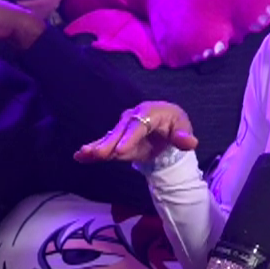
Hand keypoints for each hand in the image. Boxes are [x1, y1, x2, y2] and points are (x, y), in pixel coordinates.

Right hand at [74, 101, 198, 165]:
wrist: (164, 121)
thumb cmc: (174, 123)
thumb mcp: (182, 126)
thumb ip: (184, 135)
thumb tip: (189, 142)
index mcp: (148, 112)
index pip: (138, 126)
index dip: (129, 139)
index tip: (120, 151)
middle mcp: (131, 118)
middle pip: (119, 132)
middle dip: (108, 144)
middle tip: (97, 154)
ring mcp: (123, 128)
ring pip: (109, 138)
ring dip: (96, 146)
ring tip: (83, 154)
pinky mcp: (118, 139)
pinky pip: (105, 144)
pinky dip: (93, 149)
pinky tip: (80, 156)